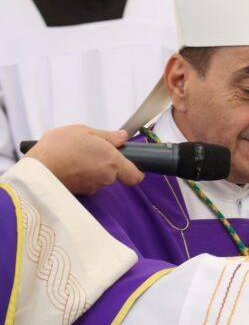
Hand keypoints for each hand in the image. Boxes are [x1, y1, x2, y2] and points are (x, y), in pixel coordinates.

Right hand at [25, 125, 143, 193]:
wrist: (37, 169)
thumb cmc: (59, 147)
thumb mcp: (83, 131)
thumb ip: (107, 136)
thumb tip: (123, 137)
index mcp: (112, 161)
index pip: (135, 176)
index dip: (136, 171)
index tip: (131, 163)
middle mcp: (106, 177)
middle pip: (115, 174)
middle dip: (106, 164)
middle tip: (92, 151)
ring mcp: (94, 187)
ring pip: (101, 179)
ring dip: (93, 170)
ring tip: (77, 157)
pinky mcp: (82, 193)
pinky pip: (88, 184)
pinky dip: (83, 176)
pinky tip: (70, 166)